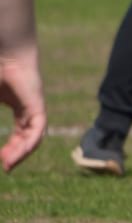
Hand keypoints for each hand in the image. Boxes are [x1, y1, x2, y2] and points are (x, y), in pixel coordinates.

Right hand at [0, 52, 46, 172]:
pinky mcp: (37, 105)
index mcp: (19, 107)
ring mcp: (35, 107)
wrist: (5, 55)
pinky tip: (19, 154)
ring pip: (34, 136)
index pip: (19, 133)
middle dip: (17, 153)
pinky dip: (29, 143)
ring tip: (10, 164)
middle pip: (28, 138)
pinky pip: (38, 129)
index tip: (1, 160)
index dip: (11, 148)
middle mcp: (30, 109)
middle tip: (6, 167)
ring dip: (23, 152)